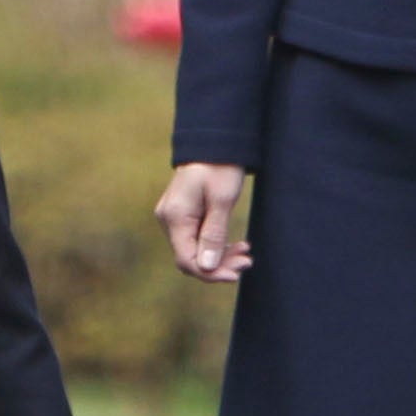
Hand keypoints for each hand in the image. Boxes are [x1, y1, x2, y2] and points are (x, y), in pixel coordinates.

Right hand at [156, 162, 250, 281]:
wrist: (215, 142)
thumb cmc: (220, 166)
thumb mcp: (222, 200)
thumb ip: (213, 235)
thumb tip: (208, 267)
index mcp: (175, 217)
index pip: (187, 259)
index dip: (211, 272)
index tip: (236, 274)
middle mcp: (169, 220)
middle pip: (191, 257)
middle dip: (219, 265)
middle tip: (247, 261)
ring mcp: (174, 218)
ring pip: (195, 250)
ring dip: (220, 256)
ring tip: (245, 253)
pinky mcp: (184, 215)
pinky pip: (197, 239)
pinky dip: (216, 245)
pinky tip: (236, 245)